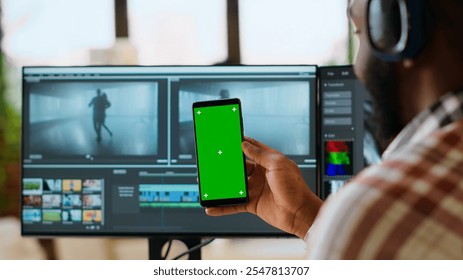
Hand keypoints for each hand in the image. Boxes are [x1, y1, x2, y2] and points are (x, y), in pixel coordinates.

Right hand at [206, 137, 322, 238]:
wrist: (300, 213)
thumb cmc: (295, 187)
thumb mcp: (278, 164)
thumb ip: (260, 154)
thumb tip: (245, 143)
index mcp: (268, 161)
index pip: (250, 148)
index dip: (238, 142)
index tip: (225, 138)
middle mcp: (261, 174)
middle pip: (238, 167)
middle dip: (225, 165)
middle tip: (210, 163)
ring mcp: (256, 189)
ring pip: (234, 186)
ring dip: (221, 186)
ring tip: (207, 184)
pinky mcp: (253, 204)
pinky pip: (234, 204)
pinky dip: (222, 206)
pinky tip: (212, 207)